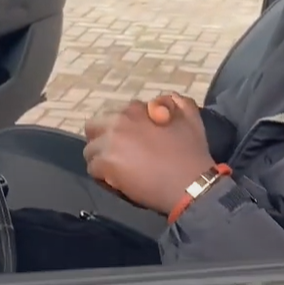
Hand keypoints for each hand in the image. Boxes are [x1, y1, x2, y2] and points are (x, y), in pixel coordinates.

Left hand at [83, 94, 213, 214]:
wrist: (192, 185)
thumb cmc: (192, 153)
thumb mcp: (191, 118)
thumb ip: (177, 102)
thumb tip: (164, 100)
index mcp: (135, 110)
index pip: (115, 115)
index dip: (123, 128)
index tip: (134, 141)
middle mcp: (118, 123)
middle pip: (94, 127)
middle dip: (102, 138)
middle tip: (116, 153)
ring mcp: (109, 144)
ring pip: (91, 150)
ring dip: (101, 158)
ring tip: (117, 169)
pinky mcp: (106, 165)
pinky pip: (93, 169)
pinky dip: (102, 176)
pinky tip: (116, 181)